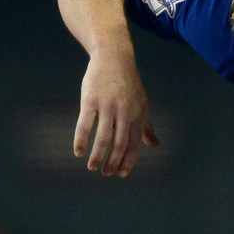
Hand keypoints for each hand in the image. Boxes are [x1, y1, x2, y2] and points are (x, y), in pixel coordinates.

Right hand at [73, 50, 159, 176]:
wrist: (114, 58)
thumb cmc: (129, 84)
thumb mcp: (142, 104)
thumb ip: (147, 127)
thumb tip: (155, 146)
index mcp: (137, 114)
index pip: (135, 143)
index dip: (128, 161)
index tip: (121, 174)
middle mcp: (124, 112)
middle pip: (119, 143)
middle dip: (113, 162)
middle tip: (106, 173)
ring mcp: (107, 106)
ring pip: (103, 137)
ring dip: (97, 156)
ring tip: (92, 167)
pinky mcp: (91, 100)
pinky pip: (85, 124)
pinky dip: (81, 140)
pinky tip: (78, 152)